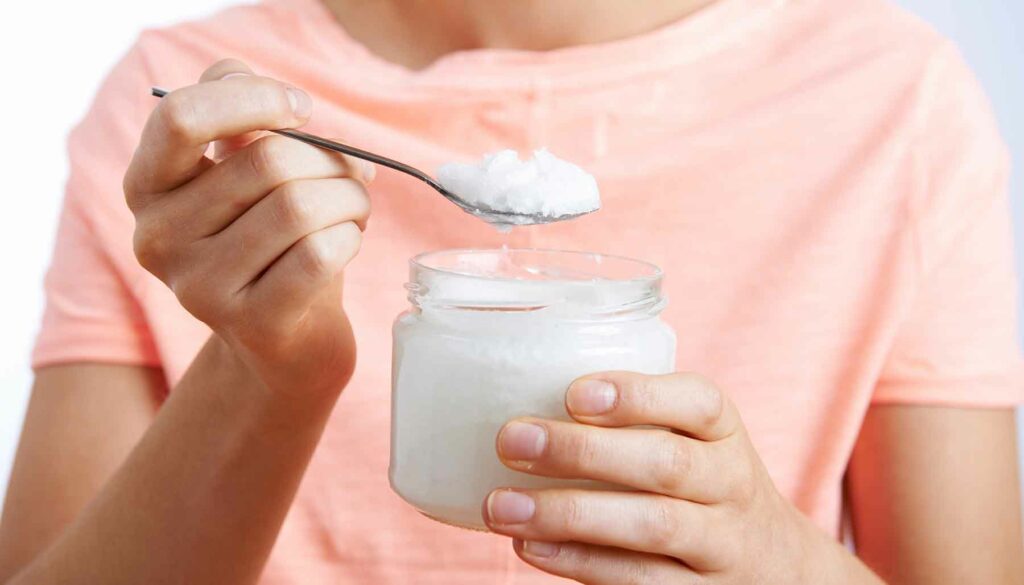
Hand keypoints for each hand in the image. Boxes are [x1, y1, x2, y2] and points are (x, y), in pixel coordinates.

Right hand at [124, 59, 373, 400]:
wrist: (286, 343)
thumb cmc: (271, 241)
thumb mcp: (245, 173)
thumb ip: (237, 115)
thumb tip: (261, 86)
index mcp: (148, 187)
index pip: (182, 117)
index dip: (254, 98)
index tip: (302, 109)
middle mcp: (159, 238)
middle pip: (267, 162)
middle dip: (330, 160)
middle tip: (352, 175)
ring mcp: (200, 288)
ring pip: (300, 206)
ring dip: (350, 197)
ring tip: (353, 209)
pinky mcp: (251, 324)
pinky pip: (320, 253)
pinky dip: (351, 236)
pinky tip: (348, 241)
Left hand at [485, 372, 875, 583]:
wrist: (774, 565)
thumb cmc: (701, 485)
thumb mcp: (692, 441)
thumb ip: (633, 419)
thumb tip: (518, 391)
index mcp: (724, 434)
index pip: (699, 404)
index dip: (638, 396)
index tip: (574, 393)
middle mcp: (731, 486)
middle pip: (667, 465)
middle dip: (584, 452)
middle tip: (512, 440)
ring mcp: (720, 546)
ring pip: (652, 527)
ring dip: (569, 515)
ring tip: (501, 506)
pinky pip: (640, 581)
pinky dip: (580, 562)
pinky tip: (531, 547)